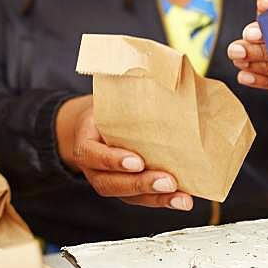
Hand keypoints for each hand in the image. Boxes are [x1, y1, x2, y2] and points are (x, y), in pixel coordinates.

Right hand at [55, 96, 192, 210]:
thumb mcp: (109, 97)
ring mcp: (108, 181)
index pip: (93, 154)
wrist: (94, 125)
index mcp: (85, 142)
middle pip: (112, 183)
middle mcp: (93, 168)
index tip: (137, 161)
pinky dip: (162, 200)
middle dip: (141, 184)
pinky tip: (183, 198)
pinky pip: (142, 199)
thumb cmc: (108, 107)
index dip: (113, 160)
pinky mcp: (125, 189)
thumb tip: (165, 68)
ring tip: (182, 198)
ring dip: (157, 198)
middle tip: (168, 182)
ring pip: (128, 196)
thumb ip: (128, 90)